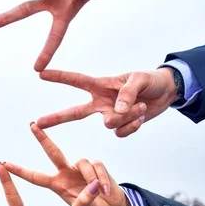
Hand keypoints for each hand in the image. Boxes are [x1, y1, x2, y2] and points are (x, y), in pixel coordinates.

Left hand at [4, 124, 145, 205]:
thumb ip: (83, 202)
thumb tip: (91, 186)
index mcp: (56, 184)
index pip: (35, 176)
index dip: (20, 171)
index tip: (4, 163)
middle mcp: (66, 171)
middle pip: (52, 151)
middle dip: (42, 138)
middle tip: (32, 125)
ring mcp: (80, 167)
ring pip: (82, 163)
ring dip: (91, 179)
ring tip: (99, 193)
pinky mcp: (96, 164)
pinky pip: (97, 166)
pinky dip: (102, 179)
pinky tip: (105, 191)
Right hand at [37, 68, 179, 136]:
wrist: (166, 93)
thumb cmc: (150, 80)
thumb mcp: (139, 80)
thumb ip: (126, 94)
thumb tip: (115, 112)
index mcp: (100, 85)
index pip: (75, 80)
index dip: (58, 77)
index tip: (40, 73)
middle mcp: (100, 102)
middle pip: (74, 113)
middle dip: (56, 118)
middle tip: (38, 123)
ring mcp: (109, 115)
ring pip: (109, 124)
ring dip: (127, 116)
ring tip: (140, 105)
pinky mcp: (120, 126)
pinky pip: (121, 132)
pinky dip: (133, 126)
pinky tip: (140, 116)